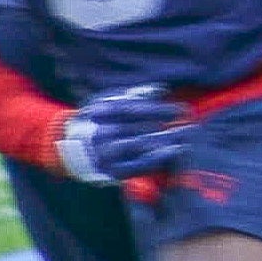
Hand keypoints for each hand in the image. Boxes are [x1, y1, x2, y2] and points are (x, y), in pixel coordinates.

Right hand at [54, 86, 188, 186]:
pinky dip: (156, 158)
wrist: (71, 146)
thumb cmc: (98, 118)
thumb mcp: (108, 100)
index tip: (181, 110)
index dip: (159, 110)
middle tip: (190, 125)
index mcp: (100, 112)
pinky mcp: (110, 170)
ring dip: (164, 141)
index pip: (134, 109)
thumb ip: (134, 95)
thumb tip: (160, 90)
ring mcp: (104, 153)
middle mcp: (100, 132)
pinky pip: (136, 166)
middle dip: (166, 127)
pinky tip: (173, 151)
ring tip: (184, 136)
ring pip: (138, 146)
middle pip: (139, 128)